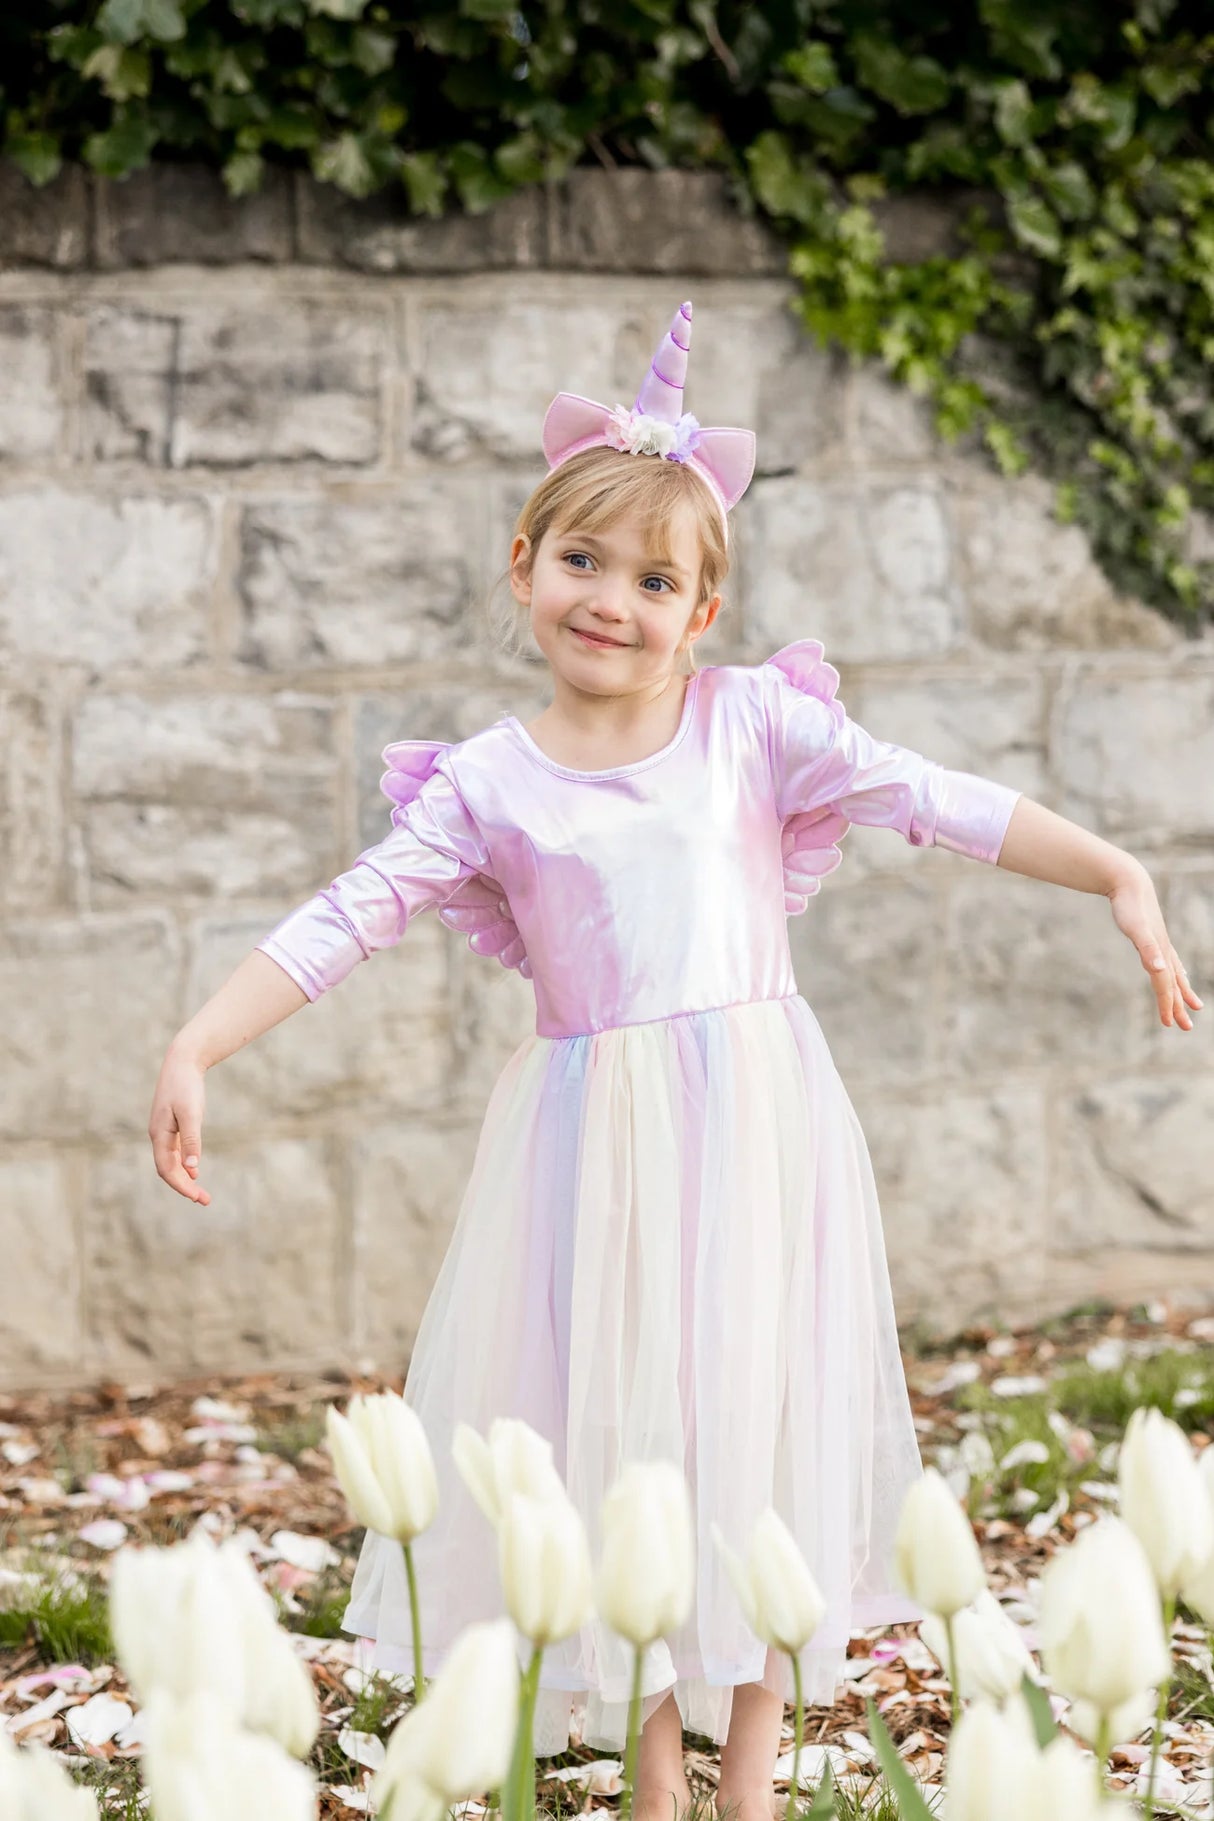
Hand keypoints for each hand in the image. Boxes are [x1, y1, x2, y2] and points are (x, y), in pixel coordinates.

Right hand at [148, 1043, 210, 1203]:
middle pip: (168, 1169)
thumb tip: (192, 1169)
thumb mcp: (191, 1113)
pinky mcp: (171, 1125)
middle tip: (205, 1200)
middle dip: (185, 1187)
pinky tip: (194, 1172)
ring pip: (171, 1162)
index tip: (198, 1197)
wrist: (182, 1061)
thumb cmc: (186, 1086)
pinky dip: (184, 1165)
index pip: (167, 1169)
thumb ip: (192, 1141)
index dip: (181, 1186)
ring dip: (185, 1178)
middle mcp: (158, 1135)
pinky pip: (175, 1152)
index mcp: (159, 1134)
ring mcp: (164, 1130)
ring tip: (201, 1193)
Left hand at [1107, 865, 1203, 1029]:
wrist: (1130, 882)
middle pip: (1173, 984)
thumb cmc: (1129, 906)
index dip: (1167, 1004)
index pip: (1164, 985)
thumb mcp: (1135, 929)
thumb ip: (1147, 949)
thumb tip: (1159, 969)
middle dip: (1179, 1006)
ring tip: (1192, 1006)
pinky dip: (1174, 972)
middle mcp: (1164, 951)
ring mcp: (1161, 944)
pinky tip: (1174, 973)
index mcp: (1159, 952)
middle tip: (1186, 1027)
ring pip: (1174, 974)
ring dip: (1181, 992)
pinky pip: (1169, 961)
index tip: (1168, 1024)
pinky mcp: (1154, 937)